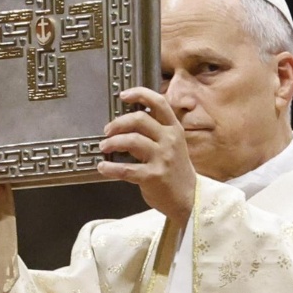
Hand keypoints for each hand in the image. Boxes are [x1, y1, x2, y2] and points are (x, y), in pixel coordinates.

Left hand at [97, 88, 195, 225]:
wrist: (189, 198)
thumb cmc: (175, 170)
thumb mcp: (172, 145)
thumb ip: (155, 131)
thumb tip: (126, 123)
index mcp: (174, 129)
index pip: (158, 103)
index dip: (140, 94)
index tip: (123, 95)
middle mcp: (170, 140)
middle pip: (140, 119)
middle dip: (118, 123)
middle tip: (107, 131)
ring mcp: (162, 158)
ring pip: (131, 141)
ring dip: (112, 143)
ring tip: (105, 147)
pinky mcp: (153, 176)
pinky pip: (126, 169)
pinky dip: (110, 167)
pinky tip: (103, 167)